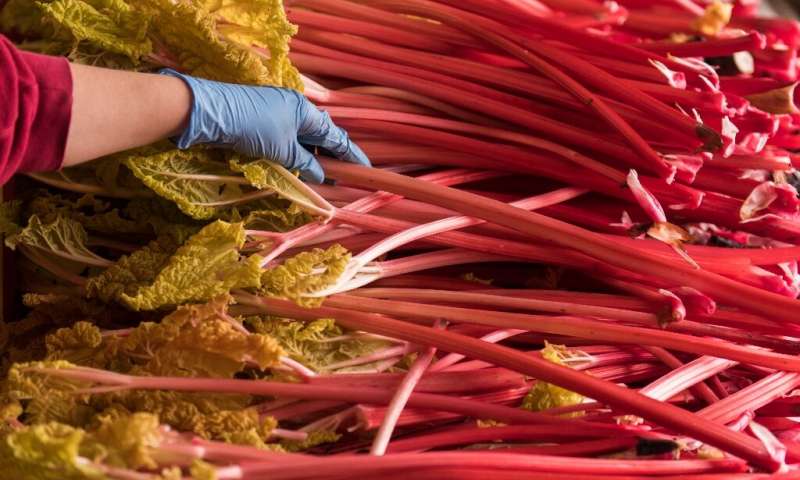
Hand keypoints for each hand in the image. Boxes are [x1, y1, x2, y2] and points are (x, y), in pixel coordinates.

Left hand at [160, 69, 369, 182]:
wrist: (212, 113)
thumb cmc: (252, 127)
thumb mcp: (283, 151)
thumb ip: (306, 164)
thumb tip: (322, 176)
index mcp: (307, 112)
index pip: (337, 137)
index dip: (352, 155)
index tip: (366, 169)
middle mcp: (296, 109)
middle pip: (322, 137)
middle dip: (333, 158)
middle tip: (342, 179)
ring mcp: (280, 112)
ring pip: (305, 139)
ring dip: (313, 158)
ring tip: (320, 178)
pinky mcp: (264, 119)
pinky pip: (289, 138)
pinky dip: (297, 153)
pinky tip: (297, 167)